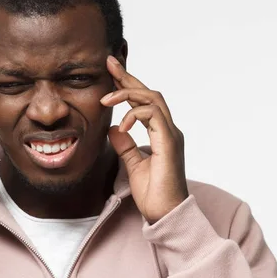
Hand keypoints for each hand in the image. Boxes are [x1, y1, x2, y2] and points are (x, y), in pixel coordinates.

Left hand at [101, 56, 188, 223]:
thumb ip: (126, 145)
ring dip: (127, 94)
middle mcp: (168, 129)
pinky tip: (121, 126)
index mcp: (160, 133)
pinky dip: (135, 115)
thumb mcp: (132, 165)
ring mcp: (170, 134)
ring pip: (152, 98)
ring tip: (106, 100)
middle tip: (110, 63)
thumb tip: (114, 129)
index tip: (111, 70)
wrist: (166, 214)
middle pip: (148, 92)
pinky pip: (153, 116)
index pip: (142, 101)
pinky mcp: (169, 142)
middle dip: (127, 76)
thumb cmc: (153, 194)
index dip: (127, 84)